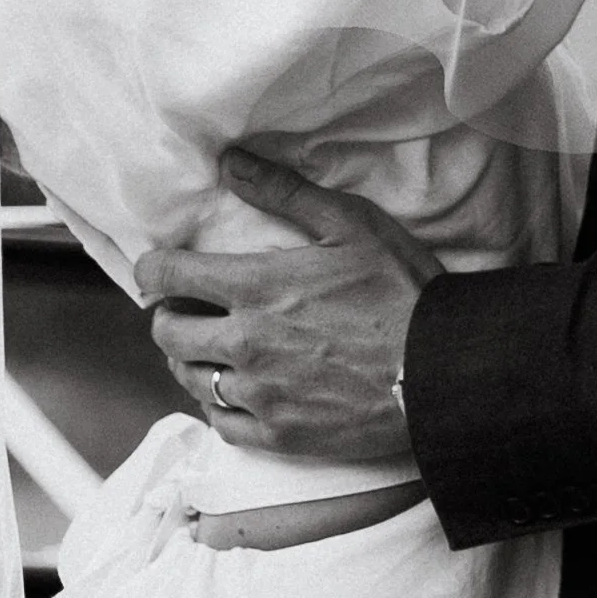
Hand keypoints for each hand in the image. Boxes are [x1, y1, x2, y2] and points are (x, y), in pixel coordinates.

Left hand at [134, 150, 441, 461]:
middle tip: (188, 311)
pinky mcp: (280, 434)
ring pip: (190, 379)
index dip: (153, 270)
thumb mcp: (351, 224)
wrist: (443, 370)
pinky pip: (222, 423)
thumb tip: (231, 163)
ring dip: (190, 361)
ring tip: (211, 350)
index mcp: (255, 287)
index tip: (159, 271)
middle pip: (167, 334)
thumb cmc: (403, 291)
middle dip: (168, 317)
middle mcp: (245, 342)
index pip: (167, 276)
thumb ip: (285, 192)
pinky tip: (235, 392)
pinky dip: (219, 405)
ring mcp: (260, 394)